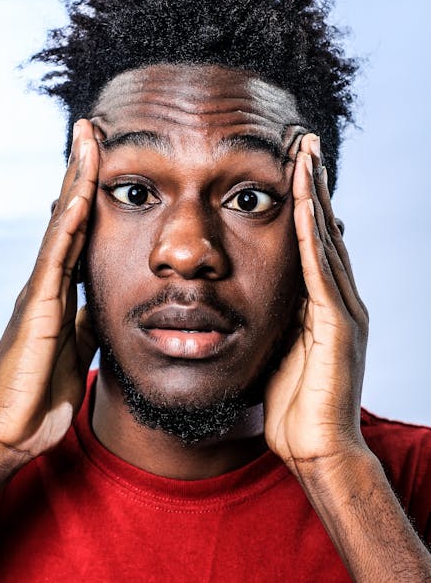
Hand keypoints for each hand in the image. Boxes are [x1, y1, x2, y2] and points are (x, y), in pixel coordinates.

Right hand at [0, 119, 98, 472]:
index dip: (91, 192)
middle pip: (67, 213)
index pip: (79, 229)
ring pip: (59, 225)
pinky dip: (65, 226)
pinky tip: (76, 197)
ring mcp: (39, 291)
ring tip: (88, 140)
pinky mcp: (35, 309)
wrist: (9, 434)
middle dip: (81, 170)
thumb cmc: (39, 394)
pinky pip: (54, 260)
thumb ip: (88, 320)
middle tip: (93, 128)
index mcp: (59, 289)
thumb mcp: (78, 348)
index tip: (106, 157)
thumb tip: (103, 302)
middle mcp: (47, 281)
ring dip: (75, 181)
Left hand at [264, 133, 369, 475]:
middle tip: (304, 143)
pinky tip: (304, 206)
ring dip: (315, 197)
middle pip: (324, 229)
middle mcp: (338, 298)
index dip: (304, 201)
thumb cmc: (293, 405)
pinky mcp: (337, 327)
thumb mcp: (278, 347)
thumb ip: (275, 316)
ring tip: (306, 156)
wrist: (317, 450)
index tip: (291, 165)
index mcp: (321, 303)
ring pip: (326, 240)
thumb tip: (250, 293)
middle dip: (314, 185)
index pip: (312, 239)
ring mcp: (342, 310)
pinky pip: (321, 273)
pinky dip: (313, 237)